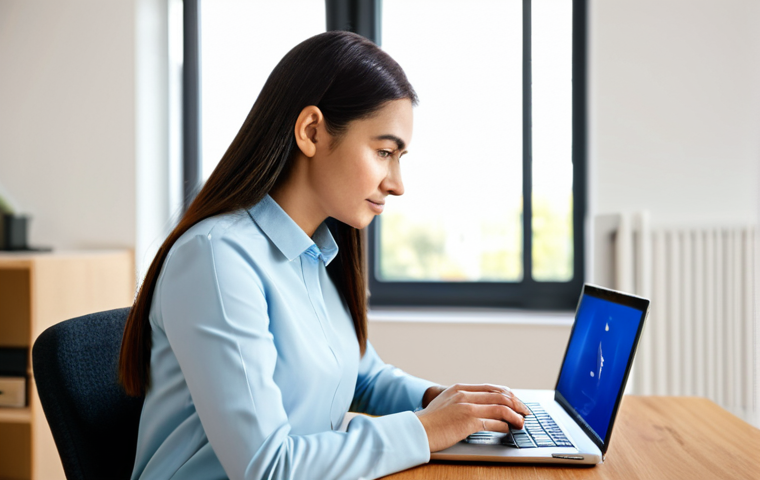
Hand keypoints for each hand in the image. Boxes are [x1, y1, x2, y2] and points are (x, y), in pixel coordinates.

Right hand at [414, 383, 529, 452]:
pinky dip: (504, 426)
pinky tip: (507, 429)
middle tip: (525, 411)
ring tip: (521, 422)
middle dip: (516, 403)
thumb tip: (480, 409)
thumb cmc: (430, 422)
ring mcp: (466, 406)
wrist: (416, 430)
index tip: (515, 401)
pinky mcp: (468, 421)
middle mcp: (464, 394)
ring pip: (500, 407)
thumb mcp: (445, 404)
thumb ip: (460, 402)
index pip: (490, 387)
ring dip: (514, 415)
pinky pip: (493, 422)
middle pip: (499, 395)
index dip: (507, 394)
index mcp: (459, 388)